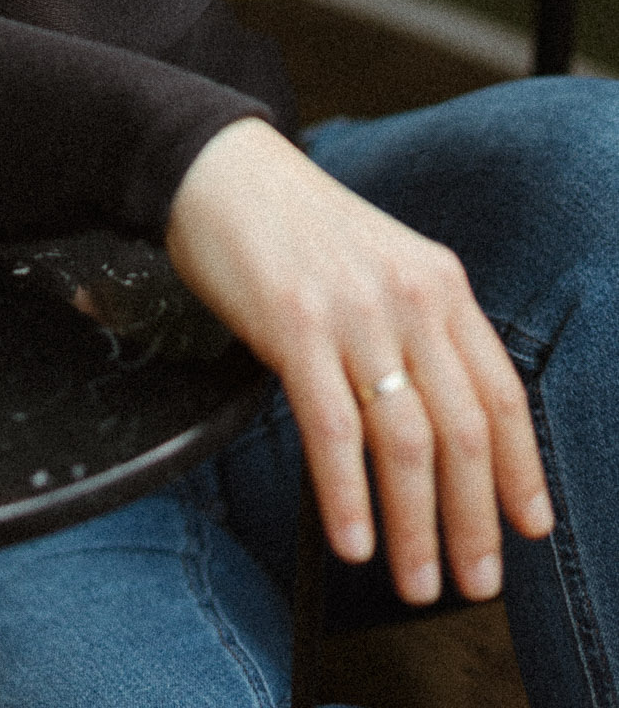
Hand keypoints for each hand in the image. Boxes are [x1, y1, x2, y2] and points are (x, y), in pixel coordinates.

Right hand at [165, 117, 553, 605]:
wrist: (224, 170)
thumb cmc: (298, 230)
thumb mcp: (383, 267)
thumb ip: (420, 333)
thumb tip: (444, 436)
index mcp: (441, 282)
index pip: (502, 393)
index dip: (521, 470)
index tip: (527, 528)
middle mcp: (409, 297)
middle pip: (463, 431)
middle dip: (474, 521)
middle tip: (473, 581)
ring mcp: (353, 311)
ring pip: (406, 441)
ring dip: (417, 527)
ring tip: (415, 581)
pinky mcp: (294, 324)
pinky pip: (333, 429)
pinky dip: (348, 497)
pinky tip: (352, 541)